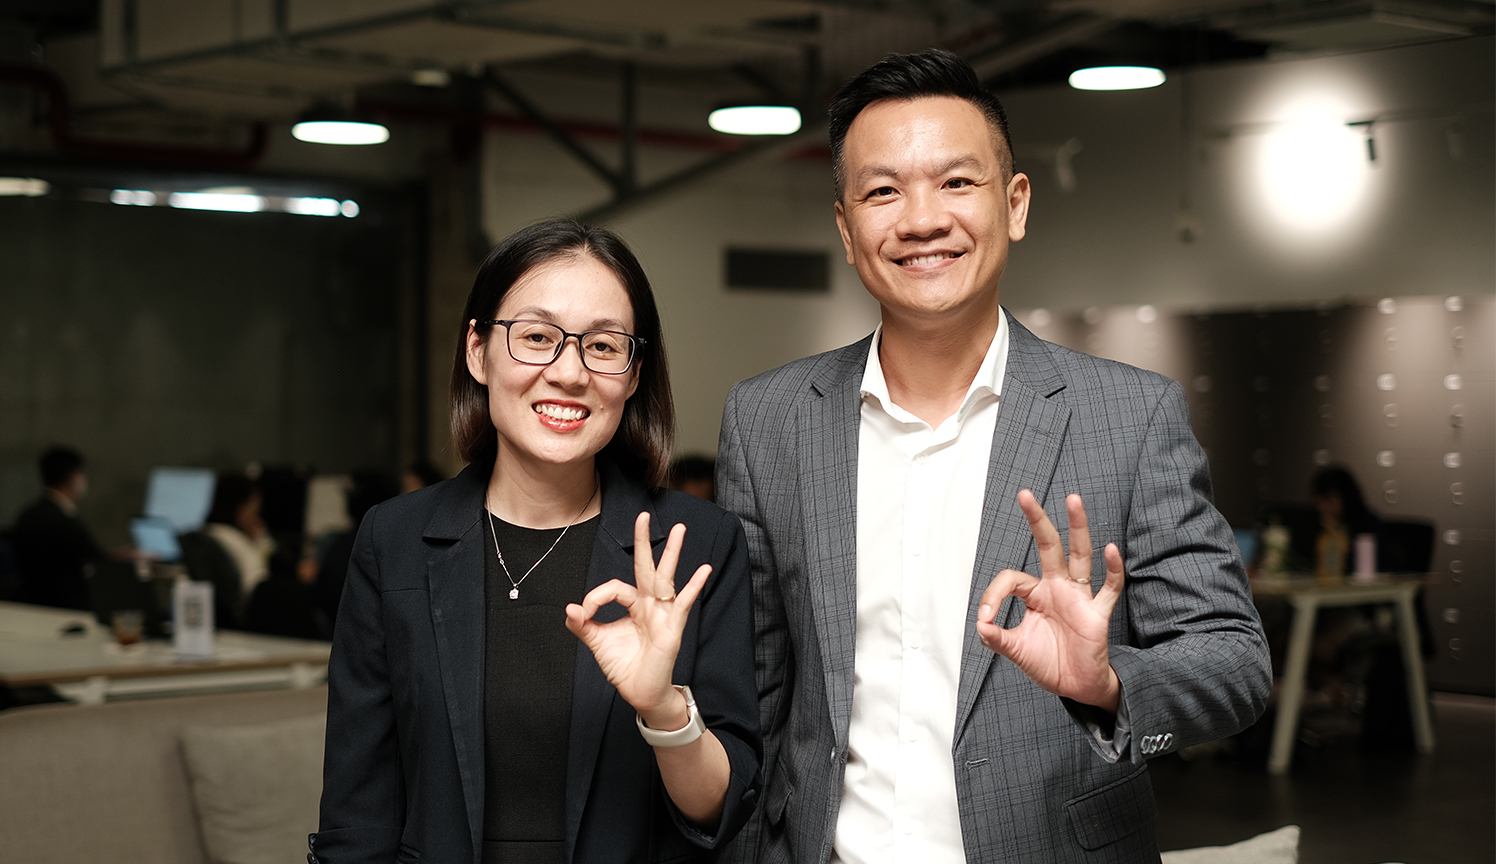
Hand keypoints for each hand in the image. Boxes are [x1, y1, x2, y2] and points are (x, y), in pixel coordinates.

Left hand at [565, 512, 711, 728]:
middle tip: (643, 515)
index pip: (615, 587)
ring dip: (672, 553)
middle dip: (644, 541)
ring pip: (666, 577)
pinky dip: (694, 586)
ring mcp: (662, 614)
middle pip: (646, 567)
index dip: (595, 596)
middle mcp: (649, 605)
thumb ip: (583, 624)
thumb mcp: (597, 642)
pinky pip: (683, 603)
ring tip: (679, 529)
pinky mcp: (672, 628)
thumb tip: (570, 608)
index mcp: (633, 605)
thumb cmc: (624, 666)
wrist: (640, 693)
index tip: (584, 614)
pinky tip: (703, 569)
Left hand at [975, 490, 1123, 711]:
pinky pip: (1109, 587)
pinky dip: (1112, 569)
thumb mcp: (1016, 651)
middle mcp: (1057, 588)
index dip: (993, 595)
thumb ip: (997, 638)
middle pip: (1047, 546)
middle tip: (1024, 495)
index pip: (1011, 579)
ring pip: (1079, 555)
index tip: (986, 620)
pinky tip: (1110, 549)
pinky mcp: (1097, 613)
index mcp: (1035, 594)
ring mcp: (1079, 597)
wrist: (1076, 687)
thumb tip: (980, 626)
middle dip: (1037, 521)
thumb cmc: (1049, 663)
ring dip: (1077, 528)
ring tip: (1072, 500)